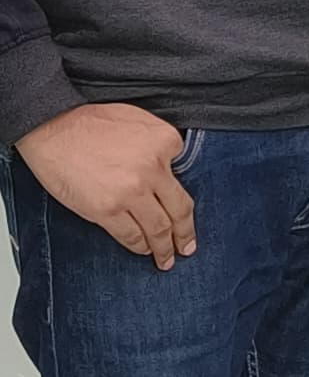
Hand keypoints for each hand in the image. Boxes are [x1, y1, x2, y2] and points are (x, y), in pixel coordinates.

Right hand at [13, 102, 196, 265]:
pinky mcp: (107, 210)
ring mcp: (131, 192)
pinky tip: (143, 250)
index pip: (183, 168)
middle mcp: (152, 169)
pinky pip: (131, 235)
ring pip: (158, 229)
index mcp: (162, 141)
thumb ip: (156, 141)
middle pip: (179, 209)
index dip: (175, 183)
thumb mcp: (135, 118)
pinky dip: (140, 246)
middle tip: (188, 247)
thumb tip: (167, 163)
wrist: (51, 128)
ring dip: (165, 248)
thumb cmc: (87, 121)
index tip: (174, 198)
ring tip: (167, 258)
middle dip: (186, 233)